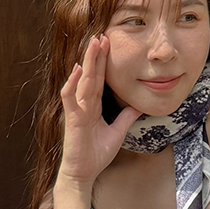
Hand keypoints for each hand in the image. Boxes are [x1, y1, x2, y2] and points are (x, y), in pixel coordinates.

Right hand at [57, 35, 140, 185]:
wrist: (83, 173)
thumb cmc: (96, 154)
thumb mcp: (117, 132)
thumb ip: (126, 118)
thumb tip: (139, 105)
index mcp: (92, 106)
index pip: (99, 79)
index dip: (103, 62)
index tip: (109, 44)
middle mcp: (83, 104)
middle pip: (91, 75)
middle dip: (96, 55)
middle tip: (103, 35)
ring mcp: (76, 110)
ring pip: (82, 81)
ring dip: (87, 62)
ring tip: (93, 44)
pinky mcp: (72, 120)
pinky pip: (70, 98)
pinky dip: (72, 84)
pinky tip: (77, 70)